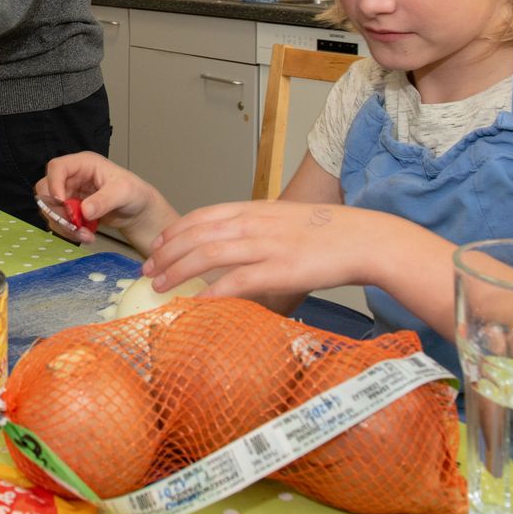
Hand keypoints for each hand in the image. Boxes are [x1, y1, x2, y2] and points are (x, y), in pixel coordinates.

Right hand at [36, 151, 177, 252]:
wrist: (138, 211)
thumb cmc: (134, 193)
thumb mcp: (123, 192)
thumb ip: (104, 200)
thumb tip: (85, 211)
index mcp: (83, 164)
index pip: (57, 167)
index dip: (54, 184)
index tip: (63, 203)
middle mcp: (72, 177)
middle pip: (46, 190)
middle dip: (56, 210)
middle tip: (73, 224)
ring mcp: (70, 195)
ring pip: (50, 209)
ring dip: (64, 226)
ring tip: (85, 235)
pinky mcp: (70, 211)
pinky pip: (59, 221)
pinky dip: (69, 232)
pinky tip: (87, 236)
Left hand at [143, 200, 394, 301]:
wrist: (365, 239)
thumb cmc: (328, 234)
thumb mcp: (285, 221)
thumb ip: (258, 230)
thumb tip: (235, 248)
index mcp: (255, 210)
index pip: (202, 216)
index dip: (175, 232)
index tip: (157, 247)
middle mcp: (254, 224)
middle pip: (196, 235)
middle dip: (166, 254)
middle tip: (147, 270)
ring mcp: (265, 246)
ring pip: (207, 255)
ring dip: (177, 271)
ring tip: (159, 285)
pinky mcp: (279, 270)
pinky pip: (236, 282)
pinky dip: (211, 292)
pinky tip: (195, 303)